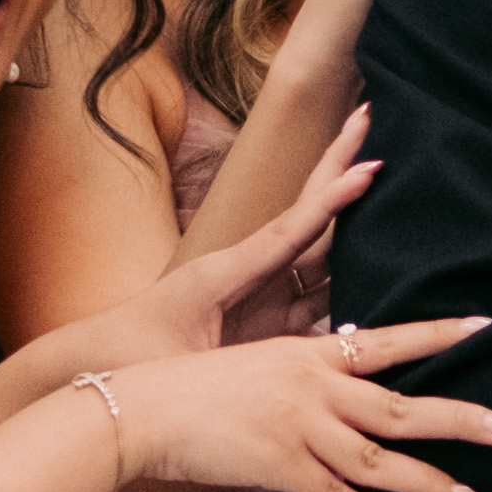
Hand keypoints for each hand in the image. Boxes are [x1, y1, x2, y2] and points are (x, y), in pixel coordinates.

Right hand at [94, 317, 491, 491]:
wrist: (141, 408)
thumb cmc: (193, 386)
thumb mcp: (258, 362)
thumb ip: (305, 375)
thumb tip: (342, 381)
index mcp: (309, 355)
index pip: (389, 340)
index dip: (439, 334)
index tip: (487, 326)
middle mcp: (314, 388)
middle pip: (404, 405)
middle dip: (464, 419)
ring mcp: (299, 430)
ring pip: (382, 460)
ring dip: (433, 484)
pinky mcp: (280, 469)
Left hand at [125, 140, 374, 350]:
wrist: (100, 375)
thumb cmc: (132, 363)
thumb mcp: (178, 362)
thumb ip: (227, 365)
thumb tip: (273, 368)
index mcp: (226, 273)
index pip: (292, 229)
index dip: (331, 201)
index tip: (368, 167)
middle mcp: (250, 276)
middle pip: (310, 217)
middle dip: (338, 168)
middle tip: (369, 116)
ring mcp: (261, 299)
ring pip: (322, 254)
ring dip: (356, 221)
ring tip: (392, 178)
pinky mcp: (266, 326)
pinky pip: (319, 299)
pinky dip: (350, 279)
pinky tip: (381, 264)